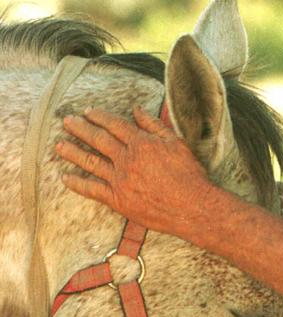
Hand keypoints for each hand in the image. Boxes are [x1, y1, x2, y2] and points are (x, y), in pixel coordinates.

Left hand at [56, 106, 212, 236]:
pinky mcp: (118, 200)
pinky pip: (92, 190)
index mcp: (141, 143)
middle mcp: (126, 159)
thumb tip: (137, 110)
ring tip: (58, 145)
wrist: (191, 206)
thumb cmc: (188, 174)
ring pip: (90, 162)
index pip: (114, 125)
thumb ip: (154, 125)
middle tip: (66, 122)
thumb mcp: (176, 143)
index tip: (87, 111)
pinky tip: (66, 177)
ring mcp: (120, 180)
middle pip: (98, 140)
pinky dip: (77, 183)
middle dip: (80, 128)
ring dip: (72, 152)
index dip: (99, 116)